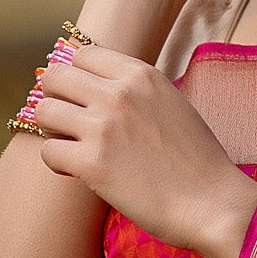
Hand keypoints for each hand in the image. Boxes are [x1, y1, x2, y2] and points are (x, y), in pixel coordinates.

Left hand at [27, 42, 256, 257]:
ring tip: (71, 146)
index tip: (79, 96)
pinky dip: (57, 162)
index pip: (81, 54)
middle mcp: (119, 93)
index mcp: (140, 74)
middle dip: (55, 99)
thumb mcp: (170, 103)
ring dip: (52, 130)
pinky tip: (78, 171)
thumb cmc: (196, 160)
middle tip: (67, 122)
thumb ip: (135, 90)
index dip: (75, 76)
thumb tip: (92, 87)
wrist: (213, 203)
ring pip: (43, 112)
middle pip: (55, 77)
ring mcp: (103, 127)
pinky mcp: (92, 163)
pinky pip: (48, 152)